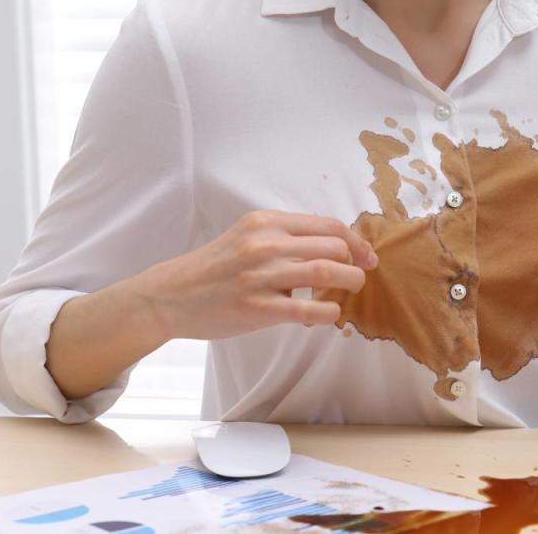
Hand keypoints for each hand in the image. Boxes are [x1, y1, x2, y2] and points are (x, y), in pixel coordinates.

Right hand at [134, 210, 377, 339]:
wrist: (171, 296)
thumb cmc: (215, 268)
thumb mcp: (247, 237)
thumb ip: (285, 238)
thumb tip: (334, 247)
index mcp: (265, 222)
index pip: (327, 225)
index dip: (355, 240)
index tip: (367, 255)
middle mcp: (264, 244)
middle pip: (333, 246)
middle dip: (356, 262)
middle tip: (360, 275)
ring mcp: (261, 276)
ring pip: (326, 272)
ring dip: (349, 282)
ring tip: (351, 289)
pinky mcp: (257, 308)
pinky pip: (308, 310)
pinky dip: (329, 312)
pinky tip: (330, 314)